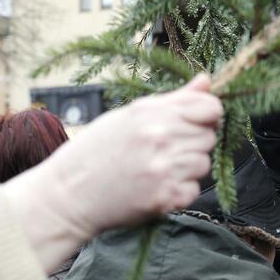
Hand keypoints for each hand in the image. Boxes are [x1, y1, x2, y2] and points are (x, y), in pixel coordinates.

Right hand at [2, 74, 221, 270]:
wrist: (68, 194)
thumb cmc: (96, 150)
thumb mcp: (130, 115)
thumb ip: (174, 100)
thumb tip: (207, 81)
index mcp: (152, 114)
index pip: (210, 108)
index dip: (208, 115)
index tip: (196, 122)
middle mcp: (160, 138)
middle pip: (209, 136)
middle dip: (194, 142)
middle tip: (165, 149)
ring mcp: (164, 169)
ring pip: (204, 164)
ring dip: (188, 168)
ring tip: (158, 168)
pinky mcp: (165, 197)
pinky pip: (194, 190)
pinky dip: (180, 191)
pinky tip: (156, 186)